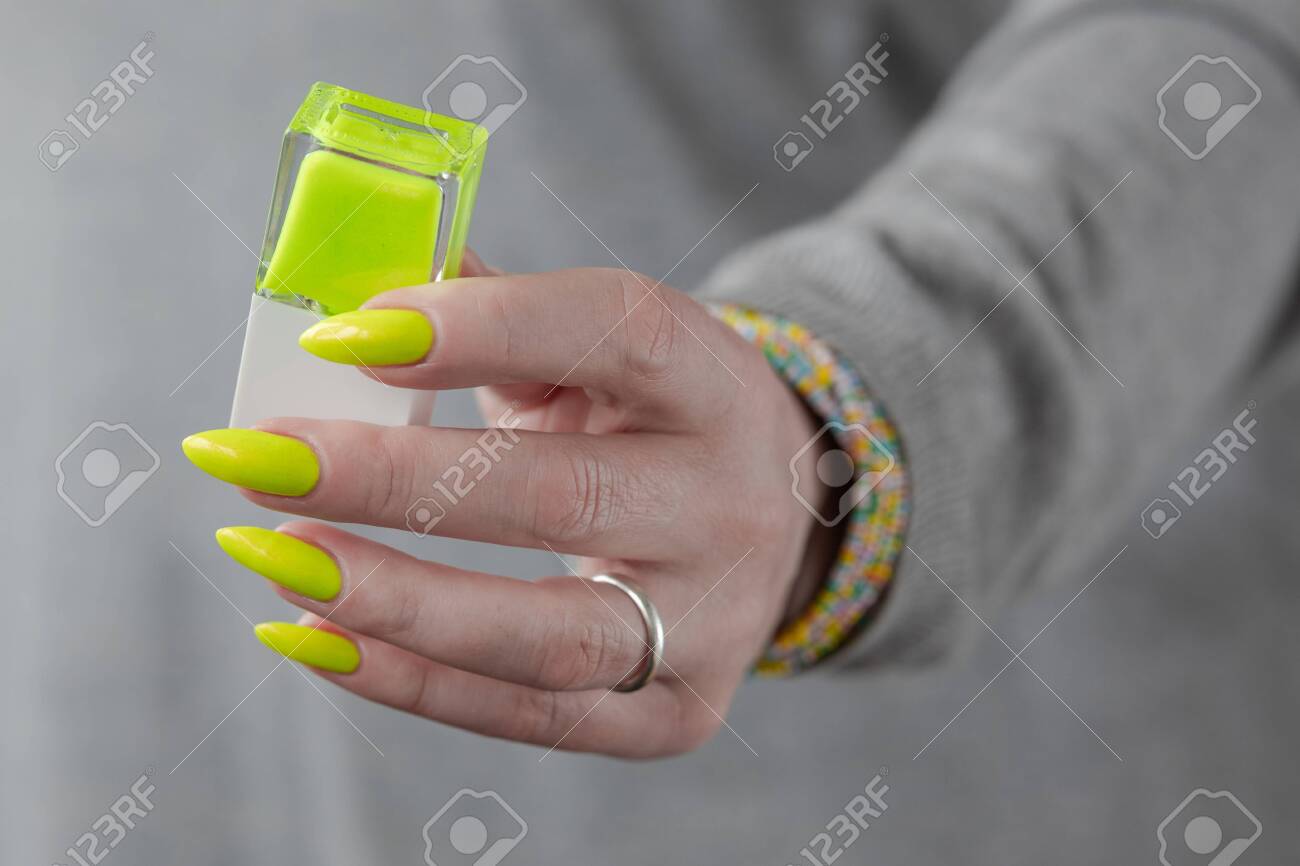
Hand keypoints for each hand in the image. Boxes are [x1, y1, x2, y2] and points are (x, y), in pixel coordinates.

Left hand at [186, 259, 833, 756]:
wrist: (767, 521)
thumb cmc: (650, 420)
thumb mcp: (600, 354)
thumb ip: (491, 317)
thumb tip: (345, 300)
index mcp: (712, 384)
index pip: (613, 335)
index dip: (480, 326)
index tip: (341, 334)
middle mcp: (728, 506)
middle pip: (561, 497)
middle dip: (391, 481)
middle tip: (255, 458)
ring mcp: (711, 622)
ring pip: (549, 634)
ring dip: (392, 601)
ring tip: (271, 558)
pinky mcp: (678, 711)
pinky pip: (535, 717)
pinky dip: (413, 682)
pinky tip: (314, 635)